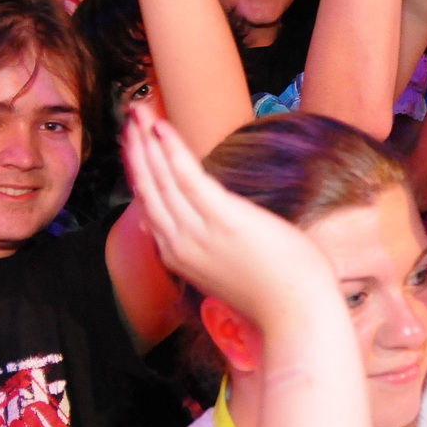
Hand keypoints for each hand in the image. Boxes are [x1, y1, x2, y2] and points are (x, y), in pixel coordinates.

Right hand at [123, 109, 341, 326]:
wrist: (295, 313)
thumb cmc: (271, 291)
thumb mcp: (224, 269)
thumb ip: (200, 247)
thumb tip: (178, 223)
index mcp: (179, 255)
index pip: (150, 206)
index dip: (140, 171)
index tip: (135, 145)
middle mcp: (179, 244)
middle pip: (149, 188)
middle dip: (136, 149)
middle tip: (130, 117)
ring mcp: (198, 233)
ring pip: (162, 179)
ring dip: (147, 141)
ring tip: (139, 112)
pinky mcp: (223, 219)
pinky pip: (188, 178)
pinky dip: (172, 150)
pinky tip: (161, 128)